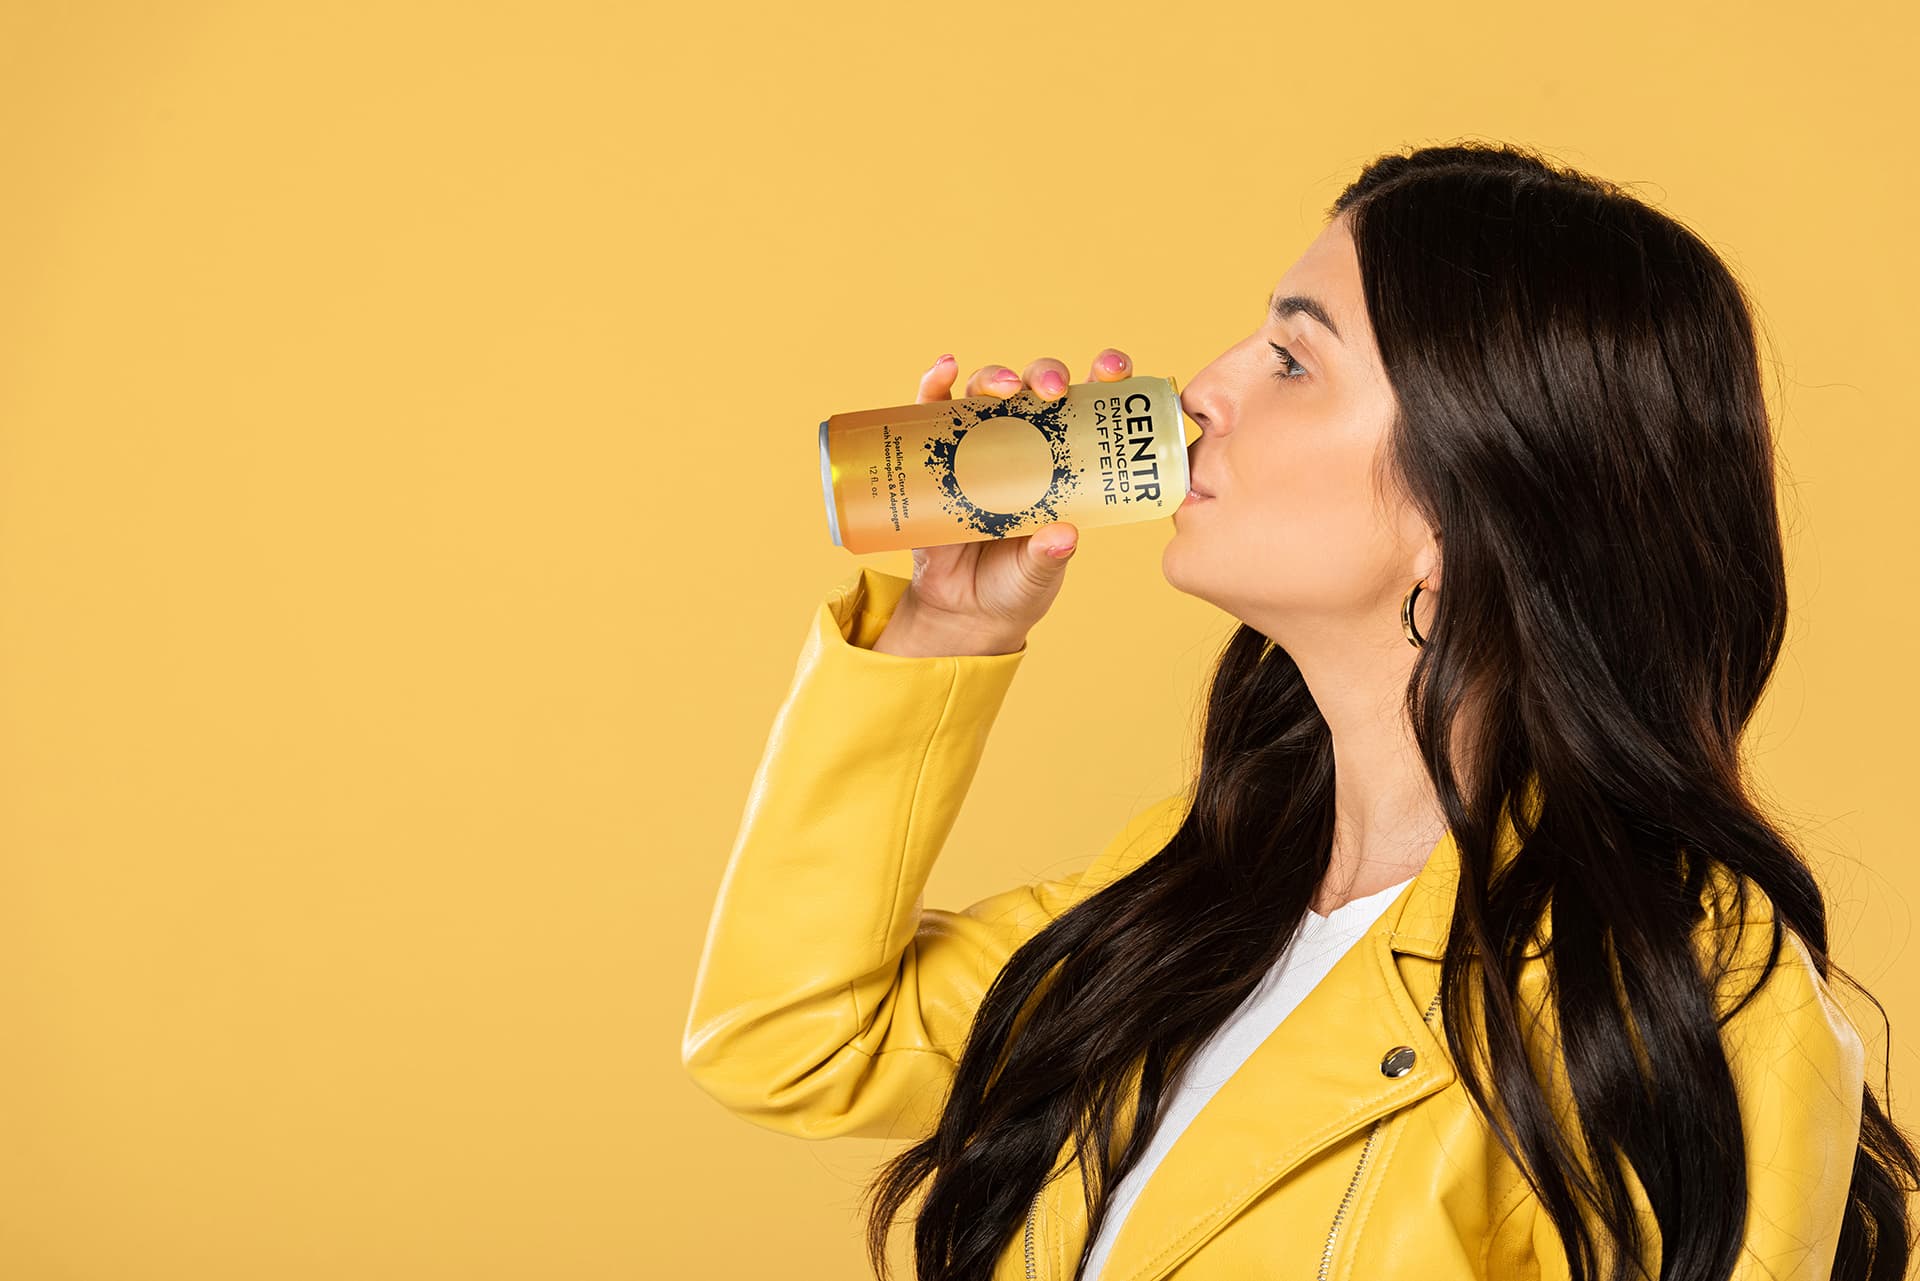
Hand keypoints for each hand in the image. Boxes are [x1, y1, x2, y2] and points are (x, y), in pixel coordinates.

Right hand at [870, 349, 1134, 656]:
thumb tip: (1063, 536)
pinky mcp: (935, 456)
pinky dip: (934, 385)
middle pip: (1036, 390)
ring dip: (995, 378)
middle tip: (1053, 391)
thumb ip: (1048, 556)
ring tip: (1002, 388)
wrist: (962, 612)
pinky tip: (942, 370)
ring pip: (987, 392)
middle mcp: (1024, 444)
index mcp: (1063, 465)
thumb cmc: (1015, 587)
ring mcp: (978, 446)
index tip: (1115, 370)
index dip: (1105, 380)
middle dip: (1047, 376)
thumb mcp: (1038, 575)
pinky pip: (932, 413)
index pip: (1090, 410)